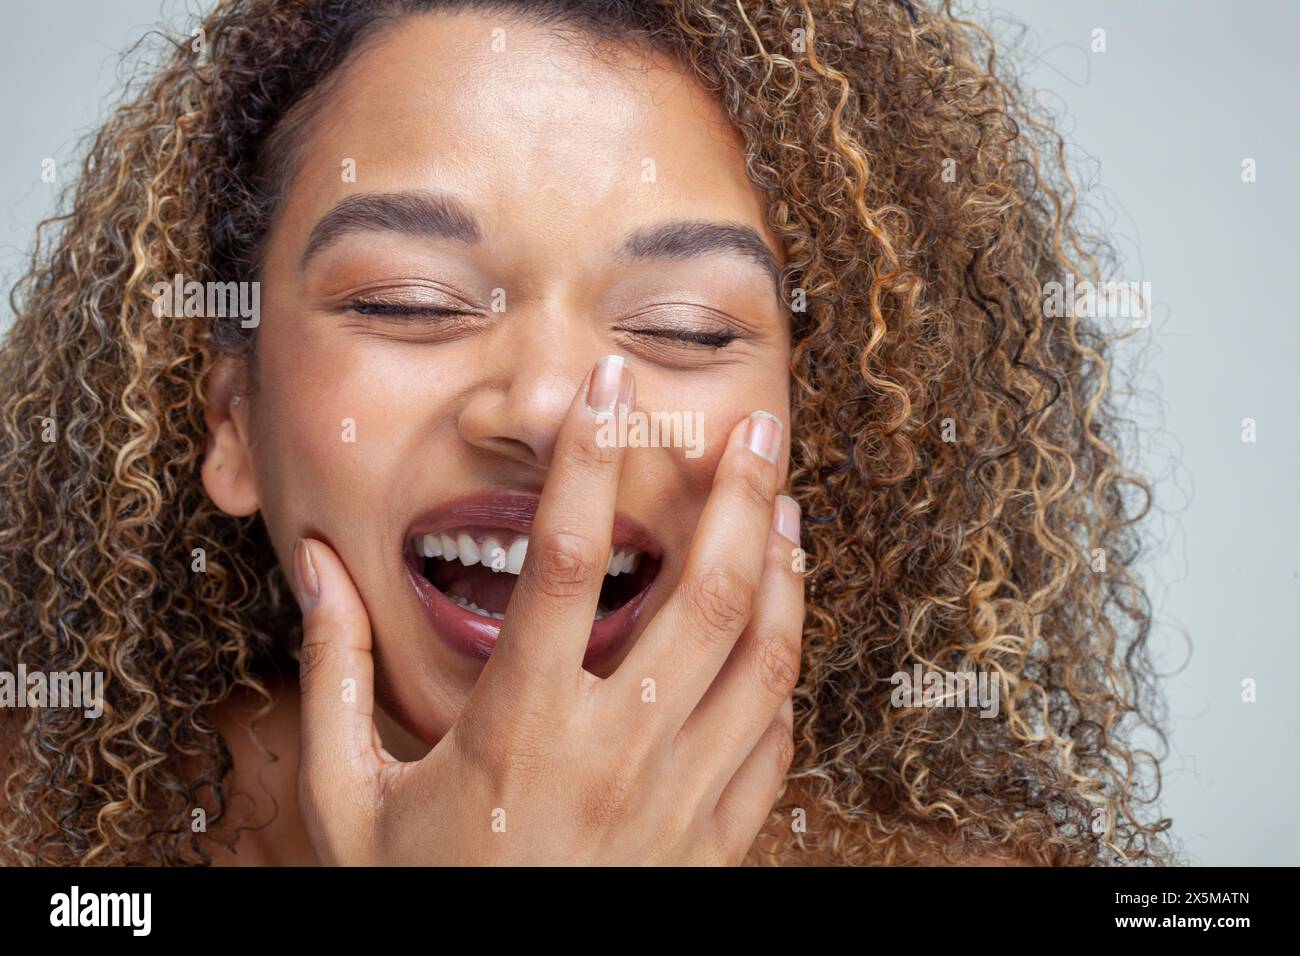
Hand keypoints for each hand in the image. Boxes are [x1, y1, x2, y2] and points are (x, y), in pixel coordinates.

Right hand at [293, 356, 803, 863]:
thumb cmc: (414, 898)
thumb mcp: (345, 796)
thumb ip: (334, 672)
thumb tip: (311, 567)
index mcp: (519, 726)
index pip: (569, 559)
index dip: (590, 461)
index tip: (606, 392)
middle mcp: (613, 753)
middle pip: (701, 594)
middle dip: (737, 496)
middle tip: (754, 425)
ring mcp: (676, 800)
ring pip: (757, 657)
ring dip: (780, 569)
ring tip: (785, 503)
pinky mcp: (712, 843)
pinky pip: (771, 739)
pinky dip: (784, 667)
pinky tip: (781, 621)